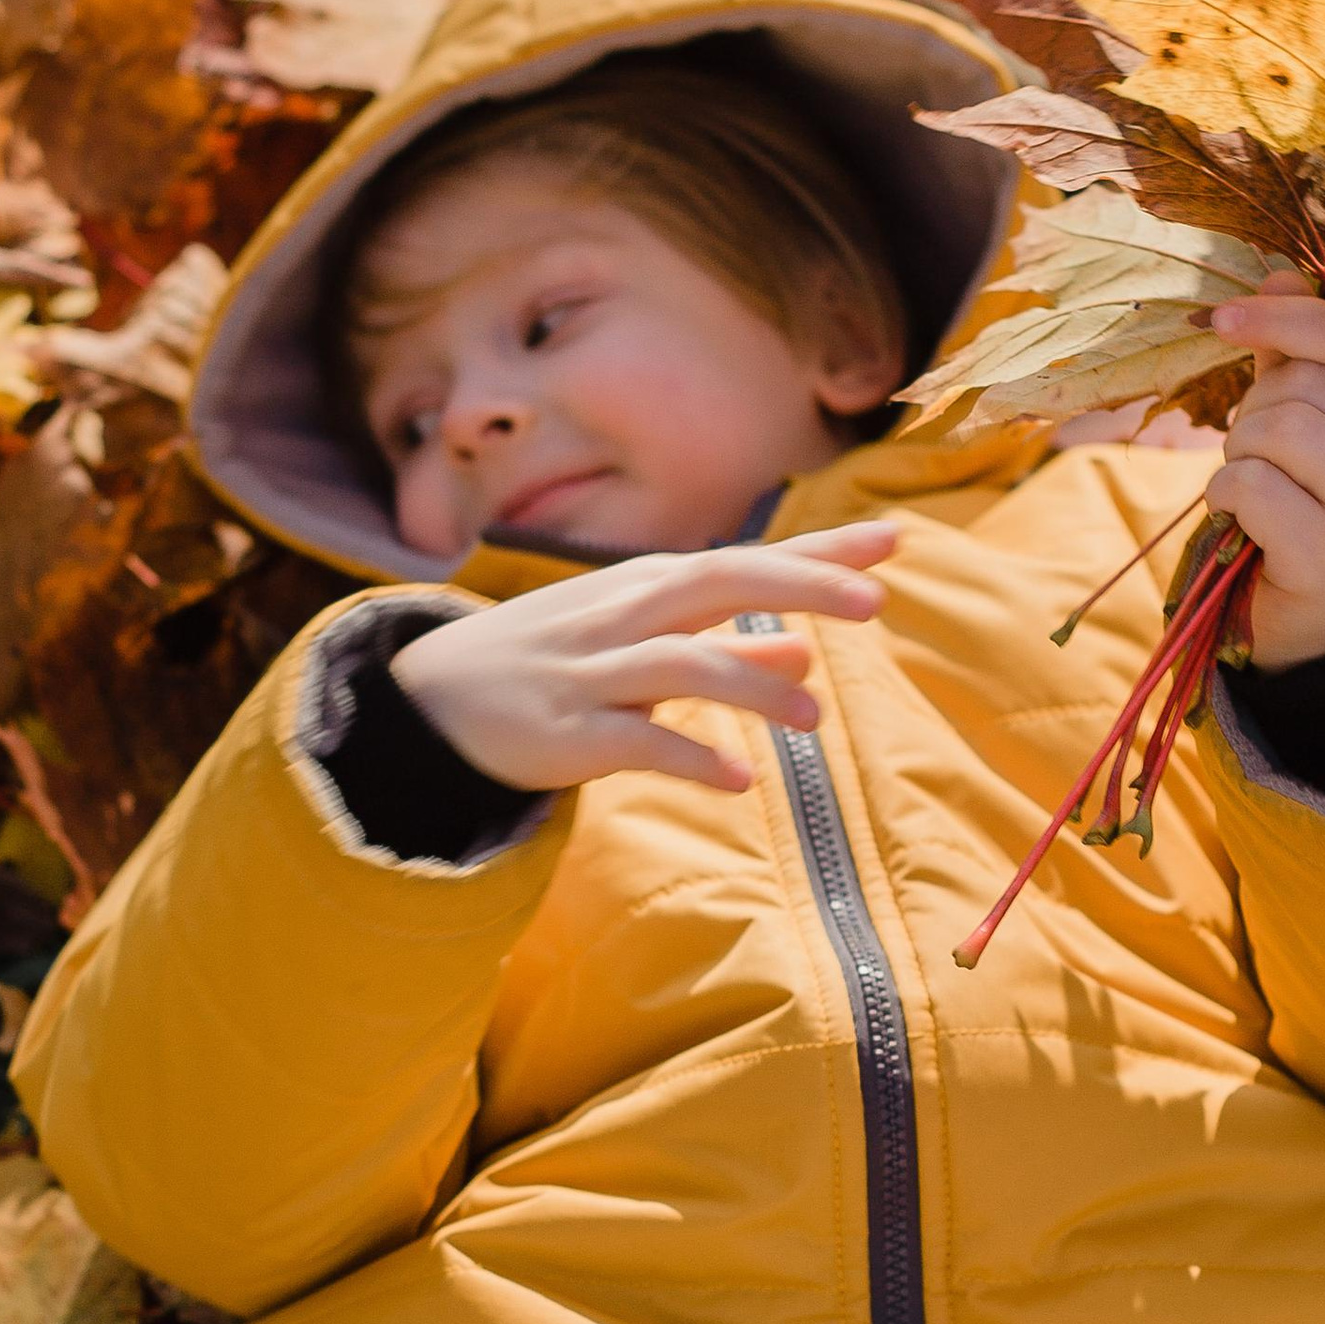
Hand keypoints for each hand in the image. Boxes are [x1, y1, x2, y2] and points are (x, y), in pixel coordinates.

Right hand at [390, 521, 899, 794]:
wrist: (433, 701)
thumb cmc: (554, 661)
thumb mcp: (638, 640)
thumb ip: (724, 645)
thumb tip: (806, 651)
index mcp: (648, 588)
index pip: (745, 558)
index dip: (817, 552)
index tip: (890, 543)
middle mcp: (625, 616)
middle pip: (719, 584)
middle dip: (799, 588)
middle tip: (876, 603)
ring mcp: (594, 673)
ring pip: (682, 664)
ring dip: (753, 686)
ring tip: (816, 721)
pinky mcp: (568, 734)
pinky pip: (637, 743)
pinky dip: (691, 757)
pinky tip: (738, 779)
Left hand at [1203, 275, 1324, 668]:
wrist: (1314, 611)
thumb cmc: (1304, 497)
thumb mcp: (1305, 417)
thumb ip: (1292, 350)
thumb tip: (1276, 273)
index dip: (1281, 318)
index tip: (1221, 318)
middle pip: (1300, 386)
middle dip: (1254, 411)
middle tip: (1261, 455)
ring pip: (1276, 430)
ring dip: (1240, 455)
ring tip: (1258, 488)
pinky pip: (1252, 486)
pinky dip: (1227, 497)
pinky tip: (1246, 523)